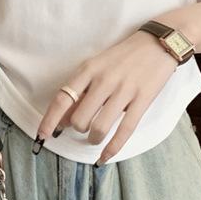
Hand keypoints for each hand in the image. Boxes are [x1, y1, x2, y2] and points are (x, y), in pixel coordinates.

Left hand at [35, 30, 179, 163]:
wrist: (158, 42)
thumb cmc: (124, 56)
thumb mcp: (97, 65)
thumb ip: (81, 89)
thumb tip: (62, 118)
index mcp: (89, 69)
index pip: (62, 99)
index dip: (49, 120)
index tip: (42, 136)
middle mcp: (104, 80)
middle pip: (79, 119)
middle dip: (78, 129)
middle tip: (83, 127)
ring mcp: (124, 91)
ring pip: (99, 127)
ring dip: (93, 139)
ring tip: (95, 137)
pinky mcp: (142, 100)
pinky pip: (124, 131)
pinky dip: (112, 148)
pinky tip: (104, 157)